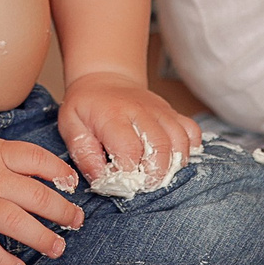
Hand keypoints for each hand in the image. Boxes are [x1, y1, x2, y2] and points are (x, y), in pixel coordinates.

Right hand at [0, 126, 87, 264]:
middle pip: (36, 196)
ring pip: (16, 223)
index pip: (38, 160)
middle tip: (76, 221)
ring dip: (41, 238)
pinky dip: (3, 261)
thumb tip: (31, 168)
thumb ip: (4, 155)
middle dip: (62, 211)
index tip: (72, 184)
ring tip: (57, 248)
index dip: (60, 172)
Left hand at [58, 72, 204, 186]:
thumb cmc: (86, 105)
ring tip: (158, 176)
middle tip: (144, 187)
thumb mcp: (71, 125)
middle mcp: (141, 110)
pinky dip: (190, 149)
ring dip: (174, 165)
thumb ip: (84, 154)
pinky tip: (174, 159)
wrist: (105, 78)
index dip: (128, 173)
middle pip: (160, 147)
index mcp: (113, 115)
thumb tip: (102, 180)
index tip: (121, 183)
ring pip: (180, 140)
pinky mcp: (172, 112)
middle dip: (155, 175)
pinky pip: (192, 131)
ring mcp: (161, 110)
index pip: (129, 150)